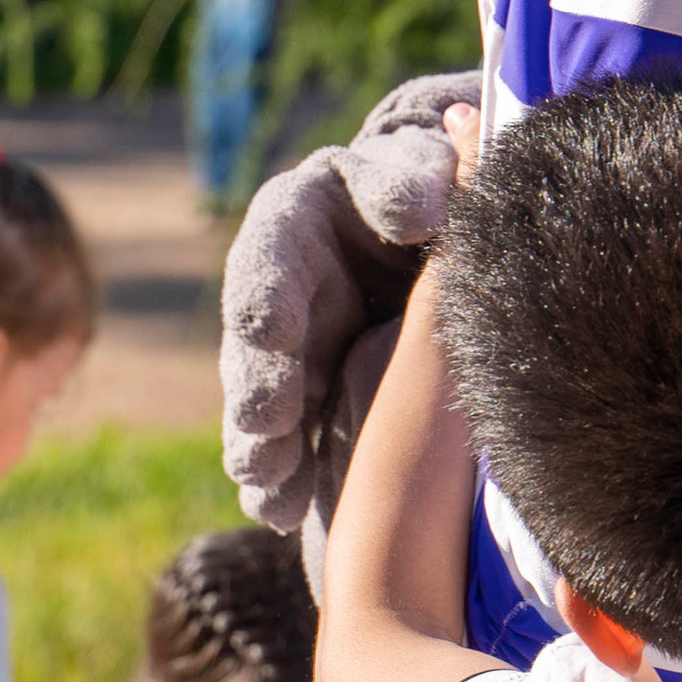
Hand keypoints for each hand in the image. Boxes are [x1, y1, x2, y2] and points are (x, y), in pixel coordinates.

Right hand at [221, 69, 479, 531]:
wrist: (431, 233)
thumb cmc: (422, 187)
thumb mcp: (416, 167)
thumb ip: (409, 183)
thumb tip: (419, 216)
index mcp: (288, 225)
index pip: (266, 258)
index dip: (267, 294)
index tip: (273, 330)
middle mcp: (274, 296)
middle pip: (250, 347)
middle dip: (256, 385)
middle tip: (266, 424)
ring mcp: (285, 357)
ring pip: (257, 409)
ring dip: (261, 448)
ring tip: (269, 484)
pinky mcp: (305, 405)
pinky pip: (282, 450)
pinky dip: (279, 484)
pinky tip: (281, 514)